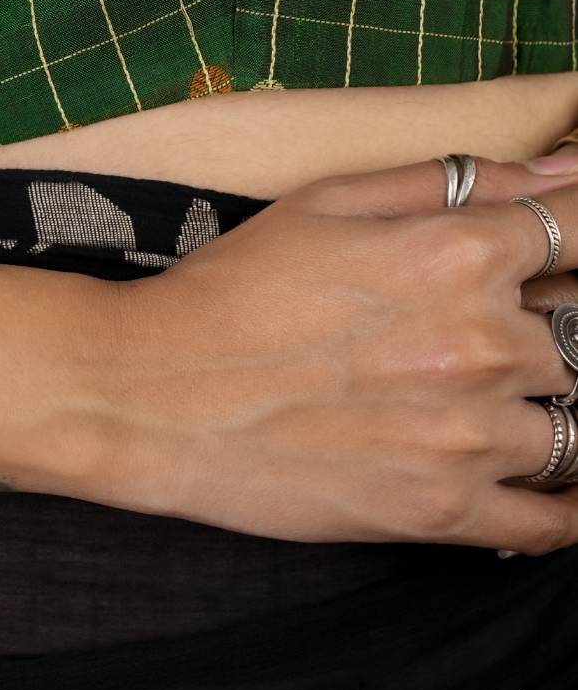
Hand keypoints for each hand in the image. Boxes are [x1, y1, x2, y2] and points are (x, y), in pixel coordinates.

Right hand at [91, 155, 577, 550]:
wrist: (153, 393)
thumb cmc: (235, 287)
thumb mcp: (329, 200)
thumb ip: (455, 181)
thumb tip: (560, 168)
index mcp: (458, 253)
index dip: (576, 232)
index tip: (561, 246)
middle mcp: (484, 343)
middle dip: (543, 323)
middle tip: (465, 330)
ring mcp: (471, 436)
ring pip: (574, 422)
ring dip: (540, 406)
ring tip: (470, 397)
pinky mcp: (447, 514)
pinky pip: (555, 521)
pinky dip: (567, 504)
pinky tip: (553, 486)